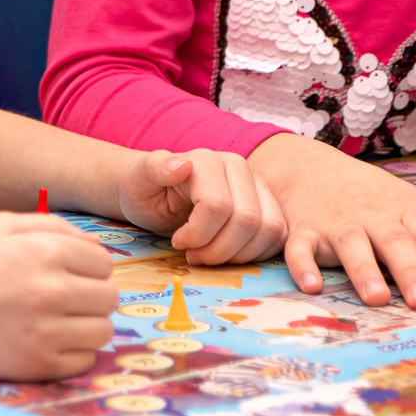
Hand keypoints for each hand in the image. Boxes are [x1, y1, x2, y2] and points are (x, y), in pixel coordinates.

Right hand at [0, 213, 115, 380]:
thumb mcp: (0, 226)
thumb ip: (50, 225)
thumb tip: (94, 246)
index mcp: (45, 250)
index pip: (104, 263)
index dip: (87, 269)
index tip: (65, 276)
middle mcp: (51, 290)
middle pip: (109, 297)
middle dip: (90, 297)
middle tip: (62, 301)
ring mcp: (46, 331)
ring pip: (103, 331)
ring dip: (85, 327)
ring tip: (56, 323)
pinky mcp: (39, 365)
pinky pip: (85, 361)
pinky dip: (71, 354)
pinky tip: (45, 343)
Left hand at [114, 149, 285, 266]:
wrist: (157, 195)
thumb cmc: (144, 189)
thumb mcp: (137, 180)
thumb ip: (153, 168)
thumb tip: (180, 166)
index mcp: (208, 160)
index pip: (218, 207)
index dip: (198, 234)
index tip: (177, 241)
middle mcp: (238, 168)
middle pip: (248, 221)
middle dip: (219, 250)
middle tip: (193, 255)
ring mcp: (257, 187)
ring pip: (269, 230)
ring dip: (238, 255)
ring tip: (209, 255)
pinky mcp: (268, 206)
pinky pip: (278, 237)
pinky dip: (255, 255)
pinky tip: (228, 255)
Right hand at [249, 133, 415, 308]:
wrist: (309, 166)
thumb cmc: (372, 194)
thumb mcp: (415, 204)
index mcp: (403, 208)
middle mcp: (372, 215)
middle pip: (393, 241)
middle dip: (409, 269)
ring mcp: (336, 222)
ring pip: (351, 244)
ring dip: (364, 270)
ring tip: (377, 298)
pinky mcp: (304, 231)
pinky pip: (300, 248)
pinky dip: (303, 265)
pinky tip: (311, 286)